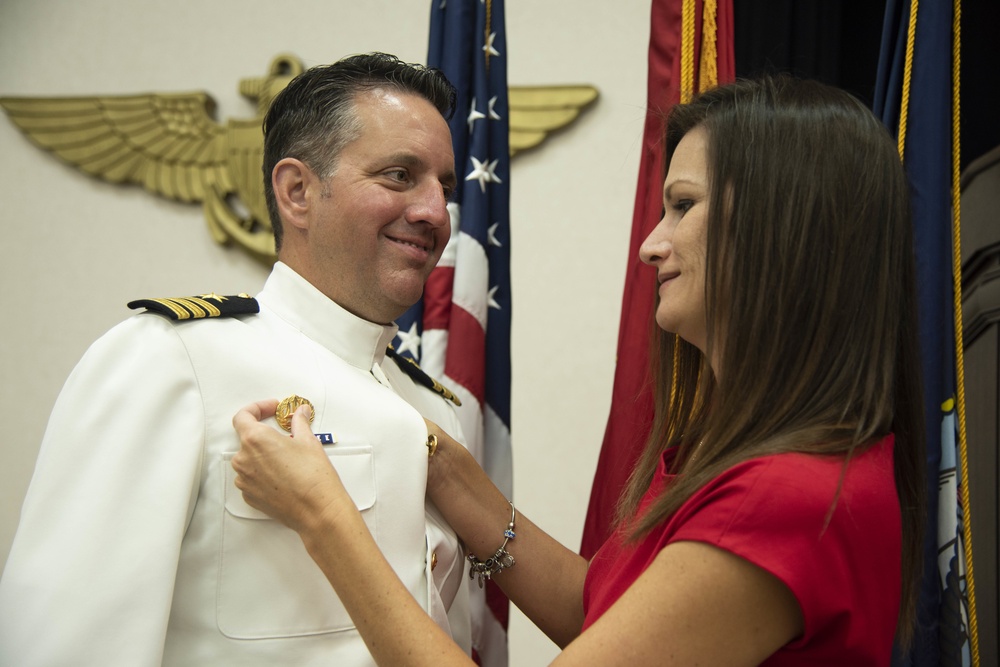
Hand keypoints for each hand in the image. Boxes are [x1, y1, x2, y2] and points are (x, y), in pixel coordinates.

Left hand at [232, 399, 348, 533]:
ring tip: (287, 457)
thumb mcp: (308, 441)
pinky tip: (283, 473)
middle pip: (246, 438)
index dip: (257, 408)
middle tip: (285, 434)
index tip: (272, 409)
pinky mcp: (249, 496)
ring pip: (249, 459)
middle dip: (265, 434)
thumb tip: (300, 414)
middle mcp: (244, 459)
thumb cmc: (313, 477)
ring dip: (264, 454)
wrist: (316, 509)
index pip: (243, 416)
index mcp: (255, 439)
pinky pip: (251, 477)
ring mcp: (244, 479)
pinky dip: (263, 472)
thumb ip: (299, 422)